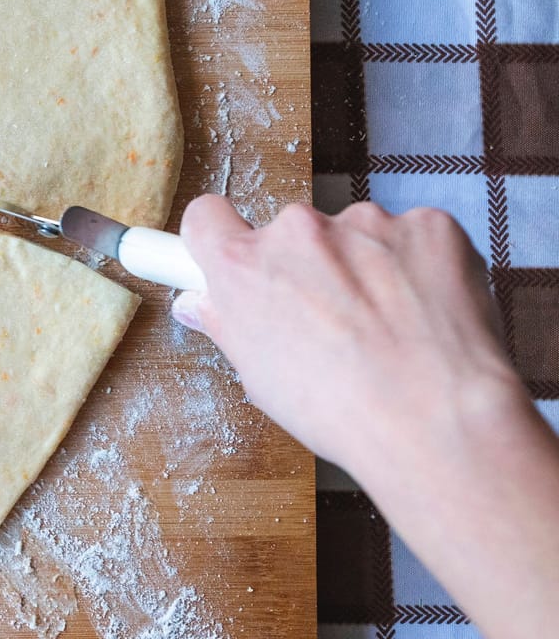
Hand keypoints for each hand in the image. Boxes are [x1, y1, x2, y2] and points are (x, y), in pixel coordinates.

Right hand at [172, 196, 520, 485]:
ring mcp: (367, 222)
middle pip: (293, 233)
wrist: (438, 421)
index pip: (208, 217)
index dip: (222, 239)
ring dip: (367, 266)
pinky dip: (420, 265)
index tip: (238, 258)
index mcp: (244, 266)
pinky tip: (428, 312)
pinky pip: (415, 237)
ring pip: (358, 235)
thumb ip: (228, 325)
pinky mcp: (429, 226)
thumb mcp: (261, 378)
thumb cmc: (343, 412)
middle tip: (336, 321)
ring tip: (393, 328)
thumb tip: (201, 306)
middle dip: (310, 267)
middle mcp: (298, 231)